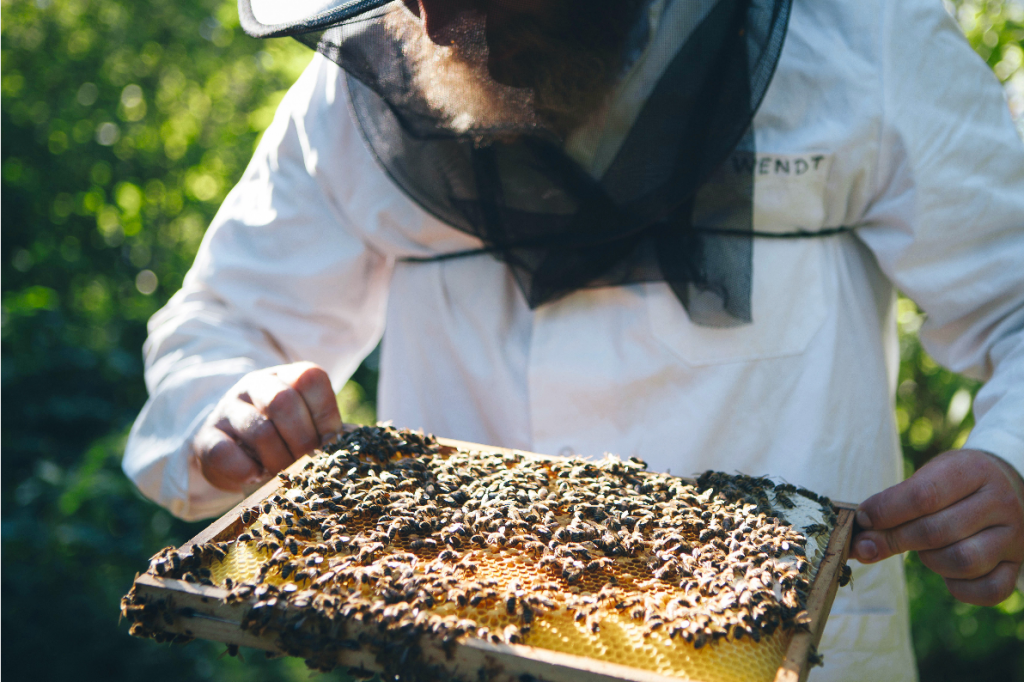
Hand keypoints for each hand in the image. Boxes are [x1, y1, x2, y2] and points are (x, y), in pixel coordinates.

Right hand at [192, 362, 341, 492]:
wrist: (232, 442)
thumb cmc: (283, 435)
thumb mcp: (308, 425)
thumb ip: (329, 431)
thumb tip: (362, 445)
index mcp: (288, 376)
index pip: (311, 379)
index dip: (326, 415)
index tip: (330, 444)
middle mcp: (256, 385)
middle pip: (283, 402)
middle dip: (303, 442)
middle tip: (308, 467)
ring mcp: (228, 407)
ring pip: (259, 430)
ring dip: (278, 461)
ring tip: (284, 476)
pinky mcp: (206, 436)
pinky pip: (224, 452)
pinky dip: (245, 471)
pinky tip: (256, 477)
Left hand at [851, 449, 1023, 605]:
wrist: (1004, 483)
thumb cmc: (952, 482)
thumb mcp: (925, 478)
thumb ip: (893, 508)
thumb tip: (861, 546)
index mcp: (972, 470)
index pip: (923, 495)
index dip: (886, 512)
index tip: (863, 520)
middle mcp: (1000, 502)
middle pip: (938, 532)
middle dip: (896, 540)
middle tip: (873, 543)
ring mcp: (1014, 536)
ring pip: (963, 562)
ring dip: (931, 561)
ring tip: (924, 550)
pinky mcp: (1018, 564)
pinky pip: (989, 590)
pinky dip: (960, 588)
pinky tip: (947, 573)